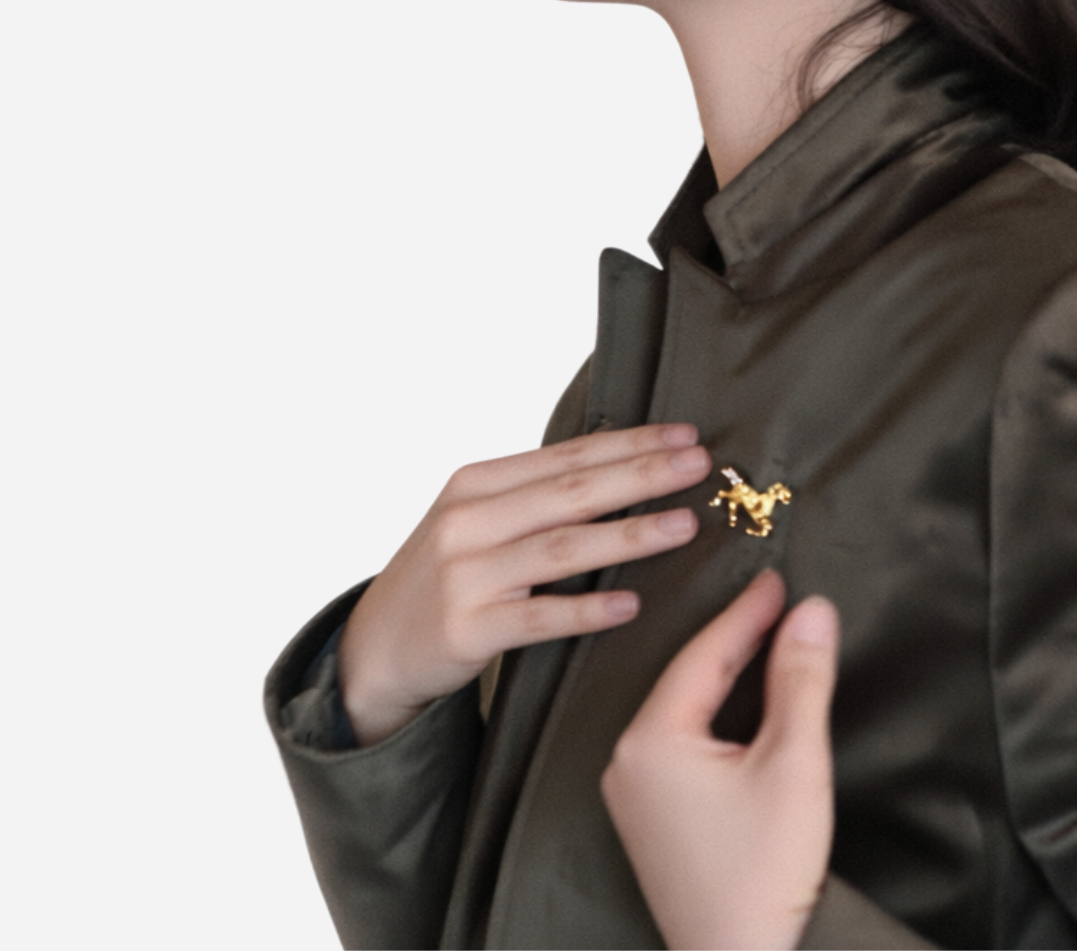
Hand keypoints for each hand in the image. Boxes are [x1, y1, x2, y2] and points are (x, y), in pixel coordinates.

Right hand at [339, 424, 710, 743]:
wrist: (373, 648)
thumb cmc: (442, 576)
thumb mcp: (474, 521)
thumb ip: (533, 497)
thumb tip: (621, 468)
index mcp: (475, 483)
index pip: (566, 456)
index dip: (629, 442)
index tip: (684, 434)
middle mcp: (468, 521)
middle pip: (570, 492)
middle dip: (641, 475)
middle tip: (698, 465)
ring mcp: (465, 575)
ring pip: (561, 549)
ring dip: (628, 536)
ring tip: (683, 525)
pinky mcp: (467, 630)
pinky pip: (538, 618)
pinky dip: (585, 610)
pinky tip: (630, 605)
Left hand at [601, 569, 837, 950]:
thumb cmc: (763, 875)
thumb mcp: (794, 765)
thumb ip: (801, 680)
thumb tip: (812, 612)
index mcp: (650, 740)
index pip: (704, 654)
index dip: (747, 612)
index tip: (777, 577)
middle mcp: (627, 760)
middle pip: (689, 678)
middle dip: (734, 638)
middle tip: (776, 600)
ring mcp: (633, 793)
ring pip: (683, 709)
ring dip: (723, 674)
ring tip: (764, 637)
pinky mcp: (649, 819)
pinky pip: (678, 742)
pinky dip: (713, 713)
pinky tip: (742, 701)